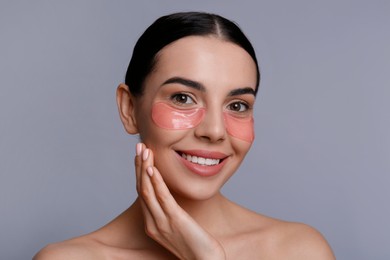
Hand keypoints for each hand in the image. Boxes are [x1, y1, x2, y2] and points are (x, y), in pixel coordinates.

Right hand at [135, 143, 225, 259]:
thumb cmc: (195, 245)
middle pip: (142, 189)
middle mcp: (153, 223)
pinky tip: (153, 169)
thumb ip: (170, 213)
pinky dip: (157, 182)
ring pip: (148, 191)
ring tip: (144, 151)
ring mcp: (162, 222)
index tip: (141, 156)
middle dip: (139, 166)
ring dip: (145, 169)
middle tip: (139, 147)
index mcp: (152, 224)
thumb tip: (170, 198)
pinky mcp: (174, 221)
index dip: (140, 173)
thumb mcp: (178, 227)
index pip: (143, 193)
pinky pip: (162, 198)